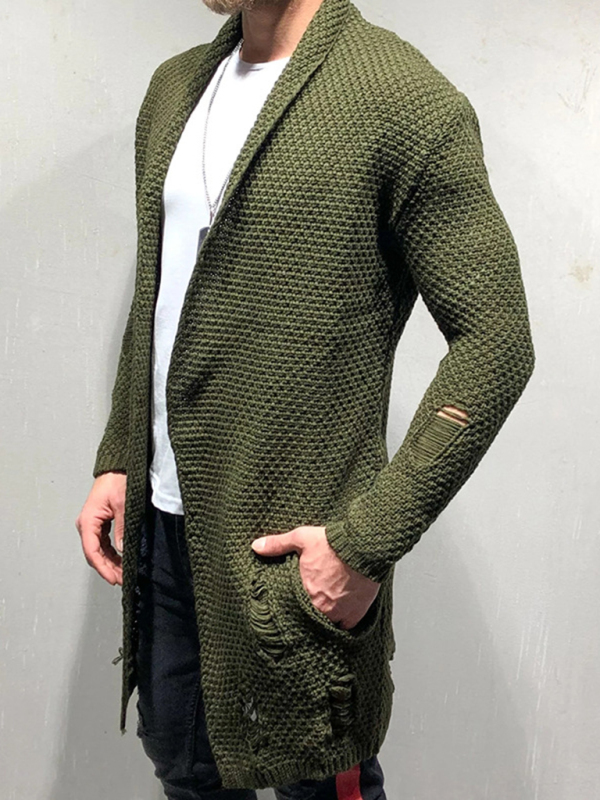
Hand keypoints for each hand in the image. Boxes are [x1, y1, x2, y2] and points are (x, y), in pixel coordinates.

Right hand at [75, 472, 126, 585]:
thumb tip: (123, 549)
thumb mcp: (124, 505)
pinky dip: (112, 554)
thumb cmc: (118, 481)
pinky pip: (104, 543)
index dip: (103, 567)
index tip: (113, 578)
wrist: (118, 468)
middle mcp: (87, 524)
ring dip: (111, 563)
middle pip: (95, 554)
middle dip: (108, 568)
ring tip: (124, 573)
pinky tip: (121, 561)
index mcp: (88, 520)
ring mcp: (93, 524)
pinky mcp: (100, 523)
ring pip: (99, 550)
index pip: (92, 551)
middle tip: (123, 579)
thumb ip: (122, 528)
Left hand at [251, 525, 379, 629]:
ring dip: (324, 619)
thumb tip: (256, 546)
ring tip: (324, 612)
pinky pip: (346, 628)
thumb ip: (278, 544)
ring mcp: (337, 613)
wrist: (362, 547)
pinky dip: (343, 624)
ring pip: (326, 624)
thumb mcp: (301, 538)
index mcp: (303, 591)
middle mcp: (319, 607)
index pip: (291, 607)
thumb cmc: (333, 543)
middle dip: (308, 613)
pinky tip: (341, 618)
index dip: (292, 606)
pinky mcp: (354, 614)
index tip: (293, 604)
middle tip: (309, 608)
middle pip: (309, 617)